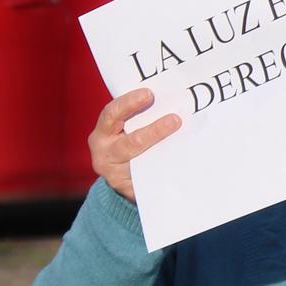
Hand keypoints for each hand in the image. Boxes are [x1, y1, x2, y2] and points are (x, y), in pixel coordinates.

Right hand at [89, 88, 180, 202]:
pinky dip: (165, 171)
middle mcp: (105, 154)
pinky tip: (181, 163)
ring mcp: (116, 175)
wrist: (119, 178)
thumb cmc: (126, 142)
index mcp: (102, 133)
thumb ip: (138, 117)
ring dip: (164, 153)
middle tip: (175, 120)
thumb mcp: (123, 129)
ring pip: (142, 164)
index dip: (129, 103)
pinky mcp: (130, 191)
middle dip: (154, 131)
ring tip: (184, 142)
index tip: (149, 94)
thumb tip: (170, 101)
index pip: (112, 114)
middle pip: (131, 143)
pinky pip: (150, 180)